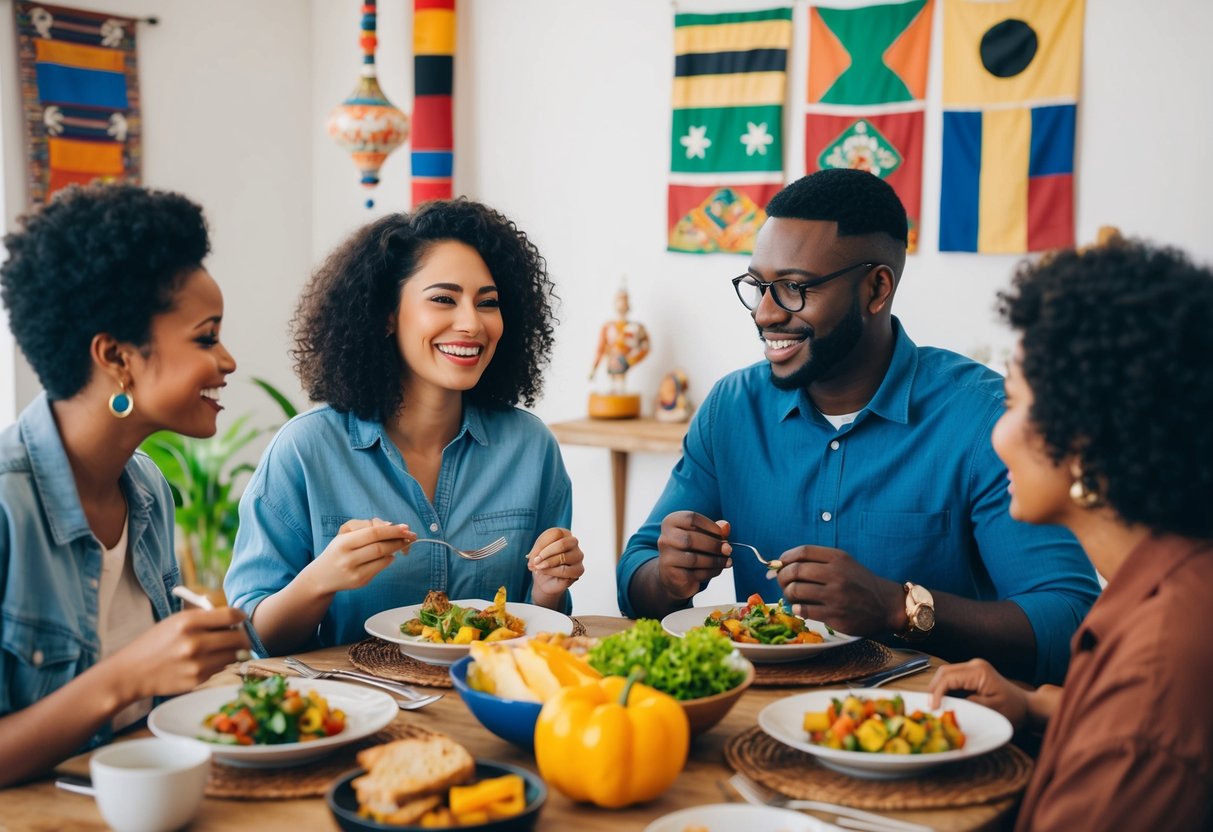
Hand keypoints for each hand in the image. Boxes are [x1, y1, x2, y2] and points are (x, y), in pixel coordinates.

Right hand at [113, 607, 250, 700]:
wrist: (132, 673)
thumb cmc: (156, 642)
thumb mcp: (176, 621)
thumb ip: (205, 618)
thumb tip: (236, 618)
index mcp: (189, 622)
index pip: (231, 616)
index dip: (240, 616)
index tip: (241, 618)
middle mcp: (195, 643)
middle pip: (239, 638)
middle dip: (242, 636)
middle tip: (238, 635)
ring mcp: (197, 664)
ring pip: (234, 655)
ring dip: (232, 651)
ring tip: (219, 648)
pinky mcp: (198, 681)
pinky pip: (221, 668)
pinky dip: (218, 663)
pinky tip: (205, 661)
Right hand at [300, 518, 416, 596]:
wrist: (322, 576)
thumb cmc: (338, 549)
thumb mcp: (345, 533)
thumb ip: (365, 525)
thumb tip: (389, 525)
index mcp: (343, 543)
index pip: (373, 533)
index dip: (392, 530)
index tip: (406, 527)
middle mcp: (348, 559)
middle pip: (381, 547)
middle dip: (399, 540)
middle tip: (411, 535)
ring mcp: (355, 572)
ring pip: (383, 558)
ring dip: (397, 549)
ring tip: (402, 543)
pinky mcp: (361, 582)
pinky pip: (381, 567)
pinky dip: (389, 559)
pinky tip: (388, 554)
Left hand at [528, 527, 583, 603]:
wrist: (545, 580)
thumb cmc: (542, 562)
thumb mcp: (536, 553)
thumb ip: (536, 552)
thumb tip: (536, 558)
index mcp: (564, 534)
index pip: (556, 533)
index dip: (542, 544)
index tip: (532, 555)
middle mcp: (574, 544)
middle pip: (562, 544)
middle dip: (545, 554)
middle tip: (534, 562)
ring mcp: (578, 557)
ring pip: (563, 557)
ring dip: (546, 563)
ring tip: (537, 568)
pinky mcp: (579, 570)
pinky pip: (564, 571)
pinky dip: (550, 571)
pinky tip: (542, 572)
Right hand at [656, 512, 730, 601]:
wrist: (673, 575)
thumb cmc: (691, 550)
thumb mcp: (703, 536)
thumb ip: (715, 530)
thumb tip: (726, 526)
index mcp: (670, 523)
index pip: (690, 518)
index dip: (710, 525)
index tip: (721, 534)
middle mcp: (664, 539)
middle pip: (691, 538)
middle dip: (714, 545)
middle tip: (728, 549)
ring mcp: (666, 558)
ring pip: (694, 559)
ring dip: (715, 560)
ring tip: (727, 561)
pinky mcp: (672, 575)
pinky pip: (695, 573)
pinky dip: (711, 572)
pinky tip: (718, 569)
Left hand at [775, 545, 901, 635]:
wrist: (886, 605)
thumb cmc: (859, 582)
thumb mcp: (844, 563)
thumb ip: (816, 562)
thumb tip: (778, 566)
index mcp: (838, 558)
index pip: (803, 551)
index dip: (785, 557)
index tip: (779, 564)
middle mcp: (837, 574)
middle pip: (795, 570)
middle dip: (781, 576)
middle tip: (782, 582)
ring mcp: (836, 596)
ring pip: (796, 591)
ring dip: (788, 594)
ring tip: (793, 596)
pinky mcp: (835, 615)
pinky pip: (804, 610)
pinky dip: (797, 609)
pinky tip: (801, 608)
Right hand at [928, 659, 1029, 730]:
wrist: (1026, 706)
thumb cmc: (1014, 709)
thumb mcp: (993, 709)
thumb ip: (970, 704)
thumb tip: (948, 704)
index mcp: (979, 671)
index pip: (949, 677)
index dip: (937, 692)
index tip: (933, 708)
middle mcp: (974, 665)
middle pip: (944, 672)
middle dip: (934, 689)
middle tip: (930, 707)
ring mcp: (972, 669)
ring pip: (945, 675)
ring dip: (938, 689)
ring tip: (935, 705)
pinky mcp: (972, 675)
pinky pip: (952, 679)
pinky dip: (945, 690)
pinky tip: (944, 702)